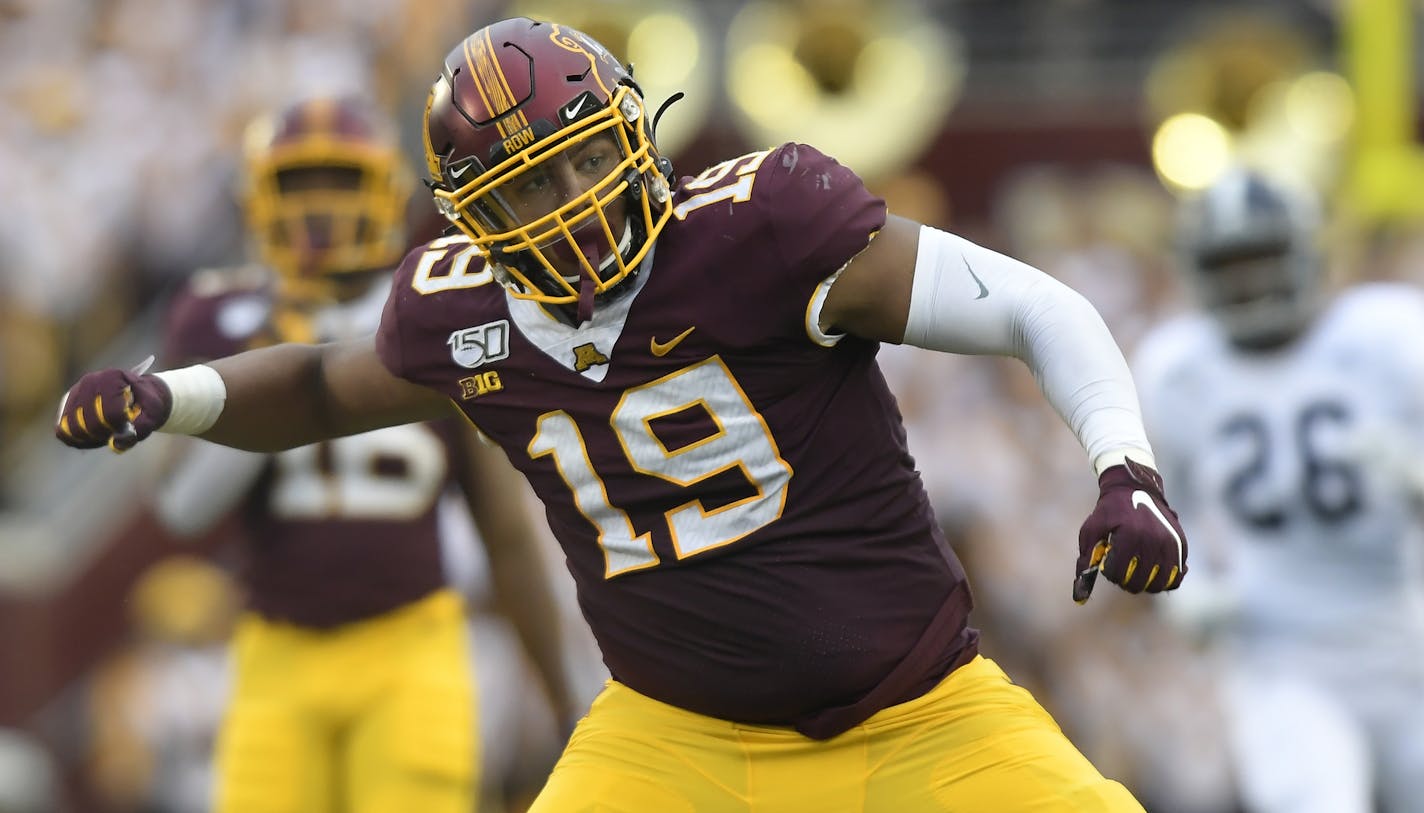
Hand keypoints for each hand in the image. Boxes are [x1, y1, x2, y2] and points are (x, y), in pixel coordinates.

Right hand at [55, 357, 171, 452]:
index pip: (110, 414)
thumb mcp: (154, 414)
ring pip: (72, 429)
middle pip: (89, 423)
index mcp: (113, 378)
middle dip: (105, 434)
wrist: (140, 395)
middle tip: (119, 430)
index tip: (129, 423)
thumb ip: (140, 428)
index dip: (120, 427)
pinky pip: (64, 432)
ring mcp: (75, 392)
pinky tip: (96, 435)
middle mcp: (90, 381)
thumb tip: (114, 444)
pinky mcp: (66, 405)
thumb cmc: (148, 404)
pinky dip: (79, 440)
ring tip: (108, 432)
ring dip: (92, 438)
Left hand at [1073, 457, 1186, 602]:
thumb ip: (1085, 562)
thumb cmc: (1109, 512)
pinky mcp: (1182, 545)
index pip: (1118, 574)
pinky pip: (1177, 576)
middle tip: (1121, 569)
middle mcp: (1154, 541)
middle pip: (1138, 583)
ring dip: (1145, 584)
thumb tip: (1079, 597)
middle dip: (1125, 581)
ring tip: (1136, 571)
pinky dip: (1165, 580)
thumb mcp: (1091, 531)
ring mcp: (1171, 543)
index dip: (1108, 573)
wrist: (1136, 488)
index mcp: (1130, 536)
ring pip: (1160, 584)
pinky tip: (1154, 571)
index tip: (1107, 562)